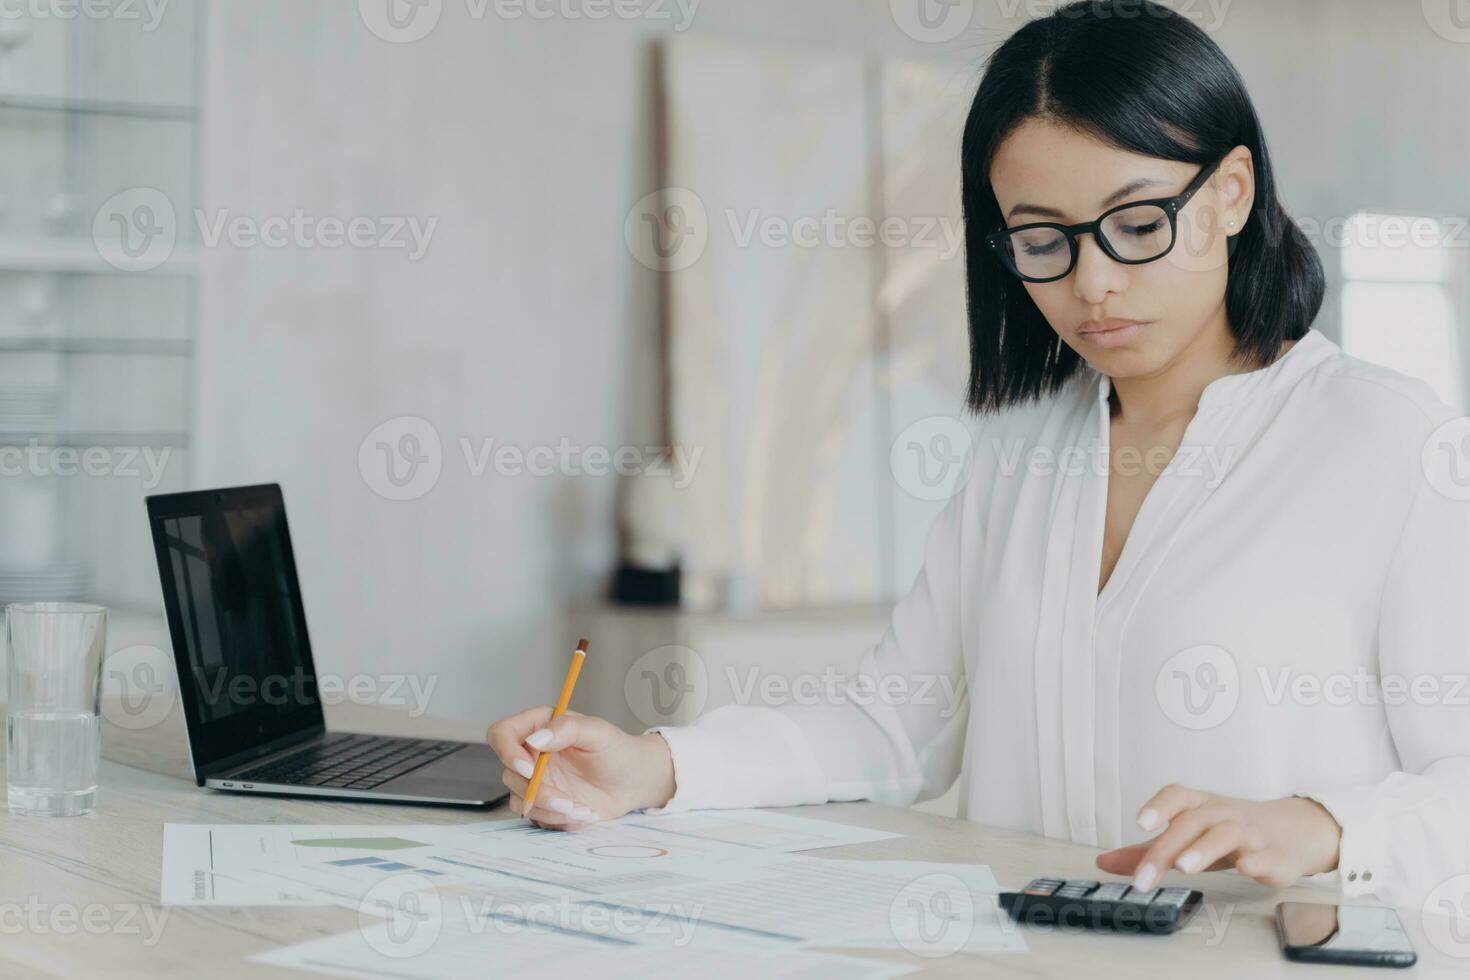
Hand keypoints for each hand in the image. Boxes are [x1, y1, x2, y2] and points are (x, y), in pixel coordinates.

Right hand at [485, 707, 675, 829]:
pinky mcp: (544, 803)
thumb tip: (534, 740)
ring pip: (521, 800)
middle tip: (568, 801)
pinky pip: (537, 817)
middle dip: (539, 793)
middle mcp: (531, 754)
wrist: (634, 781)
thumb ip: (565, 729)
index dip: (507, 752)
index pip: (501, 734)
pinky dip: (559, 820)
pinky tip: (585, 813)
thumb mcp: (597, 731)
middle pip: (510, 774)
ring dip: (550, 810)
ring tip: (584, 810)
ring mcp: (536, 781)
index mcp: (538, 726)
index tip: (529, 769)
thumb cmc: (617, 750)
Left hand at [1096, 784, 1341, 889]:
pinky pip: (1266, 856)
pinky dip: (1256, 861)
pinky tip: (1245, 868)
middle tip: (1144, 878)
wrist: (1293, 832)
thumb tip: (1103, 861)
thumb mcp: (1188, 837)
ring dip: (1204, 849)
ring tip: (1184, 868)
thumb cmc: (1229, 832)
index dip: (1158, 806)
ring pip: (1227, 834)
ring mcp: (1251, 834)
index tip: (1140, 823)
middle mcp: (1223, 814)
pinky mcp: (1275, 857)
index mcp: (1201, 806)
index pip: (1177, 796)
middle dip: (1166, 849)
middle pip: (1193, 822)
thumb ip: (1147, 851)